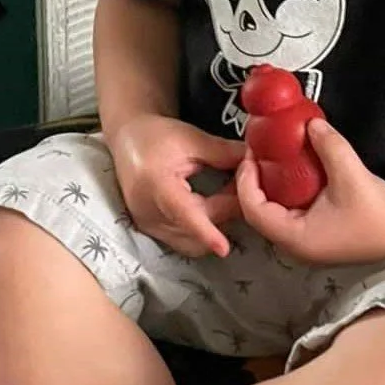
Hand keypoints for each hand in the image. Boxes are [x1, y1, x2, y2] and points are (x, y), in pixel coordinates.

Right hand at [108, 114, 243, 257]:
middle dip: (227, 208)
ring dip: (217, 221)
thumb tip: (256, 162)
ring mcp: (149, 226)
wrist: (128, 140)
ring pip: (194, 238)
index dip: (204, 230)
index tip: (223, 248)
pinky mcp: (153, 231)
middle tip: (245, 185)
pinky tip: (213, 205)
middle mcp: (148, 211)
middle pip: (198, 224)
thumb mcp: (191, 138)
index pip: (182, 212)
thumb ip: (224, 152)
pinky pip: (185, 240)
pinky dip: (203, 228)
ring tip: (228, 194)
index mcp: (155, 184)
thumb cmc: (156, 136)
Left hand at [236, 119, 384, 265]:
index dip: (246, 182)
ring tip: (268, 158)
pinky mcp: (312, 235)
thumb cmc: (378, 211)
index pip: (254, 211)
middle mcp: (295, 245)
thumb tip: (310, 123)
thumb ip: (329, 146)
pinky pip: (285, 213)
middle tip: (256, 152)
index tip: (250, 155)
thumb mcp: (351, 174)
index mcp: (297, 237)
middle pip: (257, 212)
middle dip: (252, 181)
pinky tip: (286, 172)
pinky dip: (280, 192)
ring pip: (270, 213)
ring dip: (266, 186)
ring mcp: (303, 242)